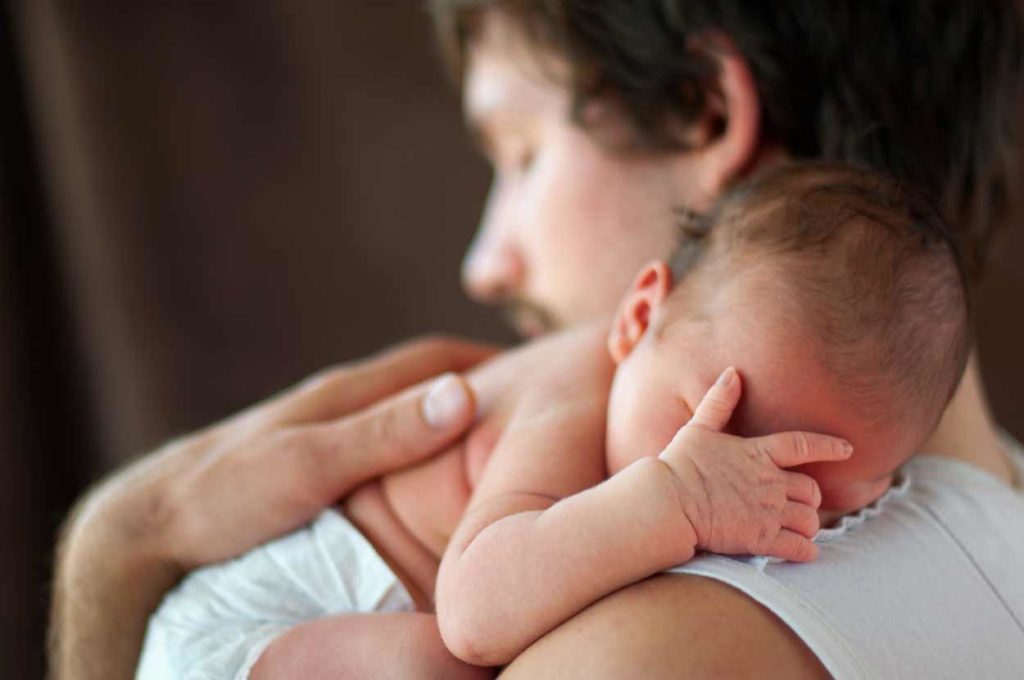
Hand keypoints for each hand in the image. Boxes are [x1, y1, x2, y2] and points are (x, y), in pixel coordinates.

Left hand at [52, 336, 495, 679]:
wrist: (148, 528)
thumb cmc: (224, 496)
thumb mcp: (307, 465)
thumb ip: (382, 435)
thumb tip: (463, 396)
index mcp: (346, 393)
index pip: (435, 357)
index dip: (490, 358)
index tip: (543, 369)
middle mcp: (338, 404)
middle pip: (423, 380)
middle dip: (477, 384)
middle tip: (529, 408)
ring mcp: (323, 432)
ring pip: (401, 413)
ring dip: (445, 418)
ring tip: (488, 444)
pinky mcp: (309, 463)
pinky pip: (379, 444)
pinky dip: (414, 448)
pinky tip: (424, 479)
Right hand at [658, 367, 852, 561]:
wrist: (667, 501)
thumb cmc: (679, 464)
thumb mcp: (698, 428)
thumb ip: (719, 402)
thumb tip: (732, 372)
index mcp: (758, 453)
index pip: (803, 446)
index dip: (829, 447)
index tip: (848, 449)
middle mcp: (770, 482)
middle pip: (811, 490)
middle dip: (810, 499)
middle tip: (801, 504)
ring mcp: (767, 512)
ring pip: (809, 521)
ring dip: (808, 526)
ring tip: (799, 529)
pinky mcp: (760, 539)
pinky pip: (798, 548)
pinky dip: (805, 551)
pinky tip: (802, 552)